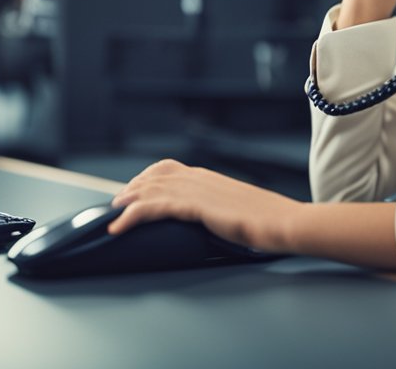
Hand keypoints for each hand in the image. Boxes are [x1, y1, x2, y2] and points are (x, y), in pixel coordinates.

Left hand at [108, 159, 302, 252]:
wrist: (283, 221)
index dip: (147, 179)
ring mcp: (196, 190)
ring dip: (127, 201)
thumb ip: (219, 210)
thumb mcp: (236, 210)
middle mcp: (199, 177)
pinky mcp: (195, 206)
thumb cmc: (268, 221)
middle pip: (154, 175)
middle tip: (117, 204)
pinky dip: (131, 216)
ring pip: (149, 189)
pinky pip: (154, 208)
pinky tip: (118, 227)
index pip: (169, 169)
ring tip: (111, 214)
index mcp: (209, 178)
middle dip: (132, 188)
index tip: (133, 192)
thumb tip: (211, 220)